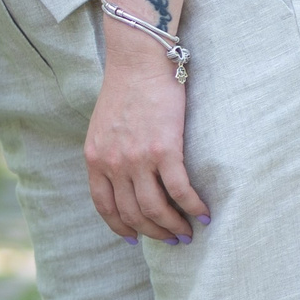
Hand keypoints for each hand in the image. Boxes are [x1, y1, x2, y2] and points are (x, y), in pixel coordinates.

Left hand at [83, 30, 208, 243]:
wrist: (139, 61)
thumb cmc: (125, 89)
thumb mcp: (103, 127)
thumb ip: (108, 154)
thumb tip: (124, 180)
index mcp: (95, 158)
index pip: (105, 206)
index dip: (121, 227)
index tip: (135, 238)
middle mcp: (113, 163)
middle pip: (133, 213)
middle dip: (154, 232)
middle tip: (172, 238)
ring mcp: (137, 158)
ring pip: (156, 209)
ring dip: (174, 226)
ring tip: (188, 232)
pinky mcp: (164, 150)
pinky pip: (180, 191)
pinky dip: (193, 208)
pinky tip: (204, 214)